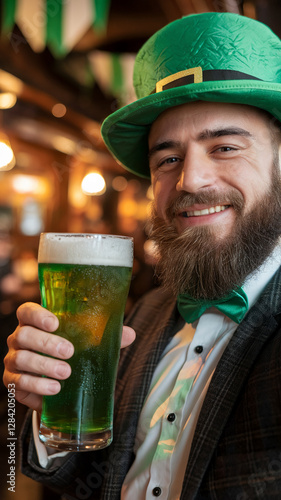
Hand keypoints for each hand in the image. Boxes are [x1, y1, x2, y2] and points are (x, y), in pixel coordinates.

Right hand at [3, 302, 135, 412]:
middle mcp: (20, 338)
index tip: (56, 323)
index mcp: (35, 322)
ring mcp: (14, 360)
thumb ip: (105, 336)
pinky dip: (38, 385)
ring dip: (44, 366)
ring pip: (21, 358)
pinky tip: (54, 389)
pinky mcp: (13, 382)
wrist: (57, 386)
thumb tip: (130, 334)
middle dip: (47, 343)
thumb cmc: (71, 355)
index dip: (38, 315)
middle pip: (24, 335)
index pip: (27, 311)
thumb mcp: (86, 343)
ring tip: (66, 373)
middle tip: (69, 352)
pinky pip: (19, 382)